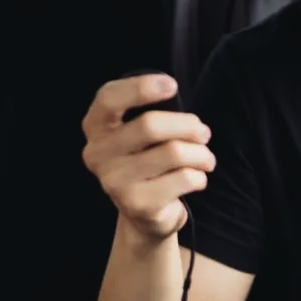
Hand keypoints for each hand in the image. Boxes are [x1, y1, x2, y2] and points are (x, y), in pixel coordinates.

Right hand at [82, 73, 215, 241]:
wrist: (143, 215)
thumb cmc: (146, 161)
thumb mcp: (138, 134)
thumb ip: (148, 113)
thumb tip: (176, 96)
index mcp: (95, 127)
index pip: (109, 99)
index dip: (140, 87)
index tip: (172, 85)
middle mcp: (97, 154)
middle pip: (149, 125)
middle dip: (188, 125)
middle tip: (203, 133)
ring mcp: (114, 182)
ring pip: (173, 152)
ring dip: (201, 154)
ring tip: (205, 159)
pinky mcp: (137, 205)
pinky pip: (184, 179)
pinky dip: (200, 176)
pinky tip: (195, 179)